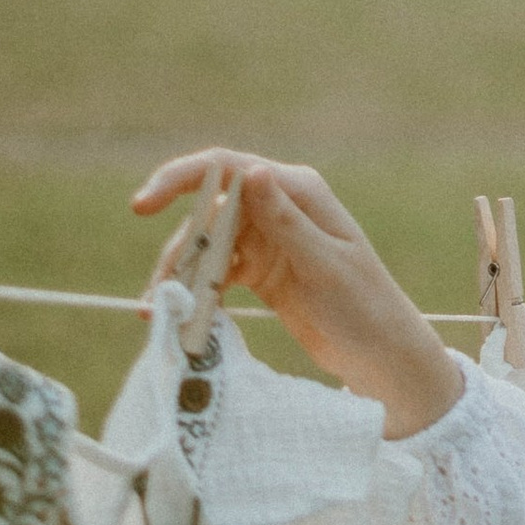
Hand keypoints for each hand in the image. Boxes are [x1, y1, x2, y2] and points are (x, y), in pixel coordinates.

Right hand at [132, 153, 465, 437]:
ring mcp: (266, 239)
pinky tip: (177, 316)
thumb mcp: (325, 265)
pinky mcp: (258, 271)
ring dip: (180, 275)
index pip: (228, 170)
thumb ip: (286, 222)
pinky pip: (215, 272)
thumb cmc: (365, 306)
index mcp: (298, 191)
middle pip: (207, 212)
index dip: (179, 180)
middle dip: (176, 249)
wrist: (383, 355)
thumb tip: (251, 172)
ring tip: (158, 314)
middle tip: (157, 293)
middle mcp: (277, 207)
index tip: (142, 208)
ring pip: (205, 245)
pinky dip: (195, 291)